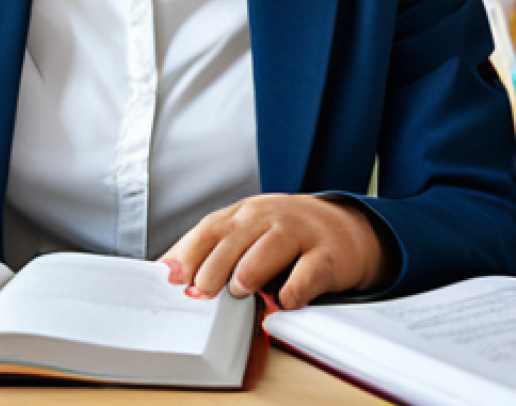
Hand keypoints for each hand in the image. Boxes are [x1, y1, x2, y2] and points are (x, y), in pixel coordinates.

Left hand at [160, 194, 392, 309]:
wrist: (345, 228)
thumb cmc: (287, 234)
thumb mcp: (248, 232)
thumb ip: (213, 248)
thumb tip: (170, 270)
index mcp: (245, 213)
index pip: (210, 228)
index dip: (189, 252)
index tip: (172, 276)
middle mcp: (269, 217)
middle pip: (234, 238)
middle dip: (213, 267)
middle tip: (201, 293)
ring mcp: (299, 233)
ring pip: (268, 248)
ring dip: (250, 272)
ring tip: (240, 291)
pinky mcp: (327, 255)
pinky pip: (308, 273)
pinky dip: (293, 290)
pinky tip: (283, 301)